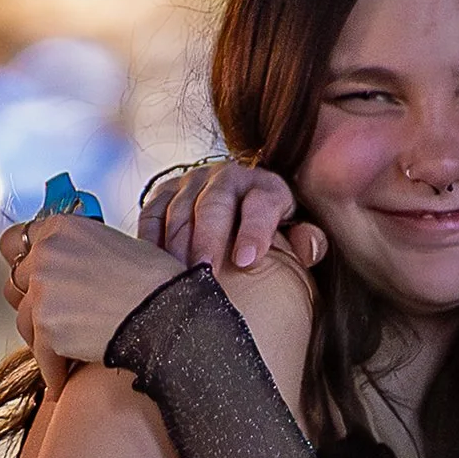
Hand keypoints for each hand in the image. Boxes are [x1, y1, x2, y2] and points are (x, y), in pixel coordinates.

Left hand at [0, 209, 182, 367]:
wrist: (168, 314)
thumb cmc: (156, 284)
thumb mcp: (114, 245)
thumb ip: (81, 251)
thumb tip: (73, 269)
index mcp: (61, 228)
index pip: (17, 244)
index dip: (27, 268)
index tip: (32, 284)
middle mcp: (46, 253)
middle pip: (17, 284)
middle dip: (33, 304)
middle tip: (49, 323)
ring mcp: (43, 289)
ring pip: (25, 321)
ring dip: (42, 339)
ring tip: (60, 355)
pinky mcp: (48, 326)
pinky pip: (41, 356)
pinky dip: (54, 371)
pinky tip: (64, 380)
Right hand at [140, 159, 325, 275]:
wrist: (242, 210)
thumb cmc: (274, 237)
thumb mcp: (298, 235)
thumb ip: (308, 241)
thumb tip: (309, 247)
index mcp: (267, 187)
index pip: (262, 204)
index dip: (255, 231)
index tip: (246, 262)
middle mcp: (229, 177)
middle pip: (215, 205)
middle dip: (208, 239)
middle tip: (204, 274)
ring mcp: (194, 181)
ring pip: (180, 209)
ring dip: (176, 245)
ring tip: (177, 280)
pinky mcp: (167, 191)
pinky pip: (152, 212)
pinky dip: (149, 238)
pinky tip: (151, 267)